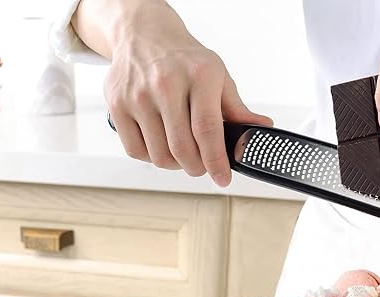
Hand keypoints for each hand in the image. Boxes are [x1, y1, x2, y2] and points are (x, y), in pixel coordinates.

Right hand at [103, 7, 271, 183]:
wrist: (144, 34)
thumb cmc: (185, 60)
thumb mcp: (218, 76)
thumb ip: (238, 109)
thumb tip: (261, 129)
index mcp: (199, 76)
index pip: (208, 130)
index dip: (216, 161)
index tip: (222, 178)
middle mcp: (166, 83)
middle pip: (183, 149)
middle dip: (197, 167)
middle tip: (203, 165)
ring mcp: (138, 95)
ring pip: (160, 155)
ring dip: (175, 164)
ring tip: (182, 151)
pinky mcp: (117, 104)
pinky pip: (136, 150)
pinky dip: (151, 157)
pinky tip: (161, 144)